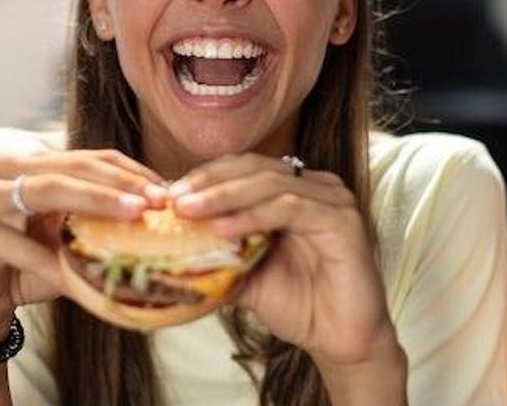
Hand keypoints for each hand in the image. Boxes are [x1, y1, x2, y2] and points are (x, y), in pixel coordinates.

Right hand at [0, 149, 165, 346]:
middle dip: (119, 183)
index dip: (130, 172)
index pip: (92, 158)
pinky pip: (19, 243)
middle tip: (154, 201)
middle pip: (73, 166)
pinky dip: (48, 260)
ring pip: (47, 188)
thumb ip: (102, 224)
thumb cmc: (31, 266)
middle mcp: (10, 170)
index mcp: (37, 165)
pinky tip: (74, 276)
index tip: (166, 193)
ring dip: (93, 200)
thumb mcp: (72, 241)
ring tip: (131, 214)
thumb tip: (162, 220)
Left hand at [171, 154, 400, 369]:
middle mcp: (315, 185)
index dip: (203, 176)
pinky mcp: (343, 220)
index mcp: (293, 188)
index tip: (166, 195)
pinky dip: (254, 216)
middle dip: (208, 182)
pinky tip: (225, 229)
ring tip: (189, 212)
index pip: (241, 167)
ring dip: (224, 196)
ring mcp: (332, 199)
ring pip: (269, 183)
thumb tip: (163, 243)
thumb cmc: (297, 304)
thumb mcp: (243, 273)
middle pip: (252, 168)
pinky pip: (291, 207)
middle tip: (173, 200)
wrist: (339, 340)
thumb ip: (214, 251)